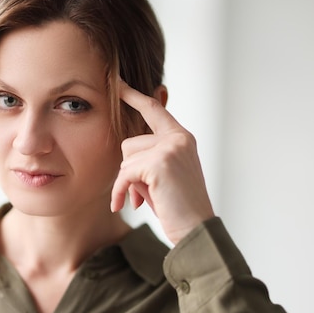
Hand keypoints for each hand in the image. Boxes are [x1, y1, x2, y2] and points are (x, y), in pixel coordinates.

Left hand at [111, 79, 213, 243]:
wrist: (195, 230)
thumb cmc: (177, 206)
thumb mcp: (163, 174)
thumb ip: (149, 156)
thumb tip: (125, 151)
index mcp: (182, 138)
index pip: (154, 109)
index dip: (134, 96)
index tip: (118, 82)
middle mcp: (178, 138)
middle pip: (130, 143)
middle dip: (130, 170)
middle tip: (146, 192)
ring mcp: (170, 148)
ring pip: (126, 159)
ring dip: (128, 182)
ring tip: (147, 198)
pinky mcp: (159, 163)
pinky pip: (124, 174)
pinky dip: (120, 191)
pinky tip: (123, 205)